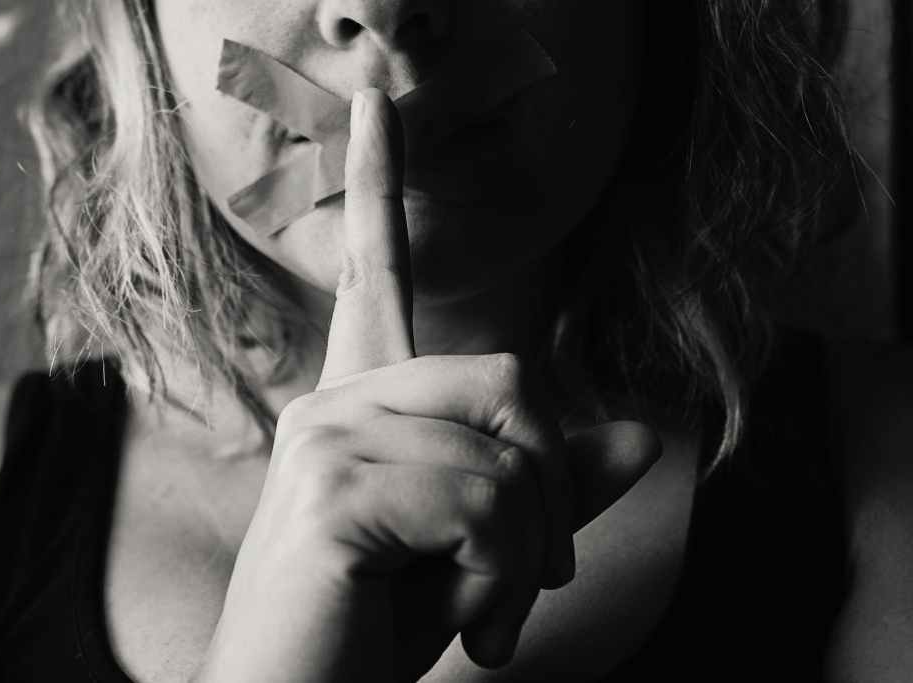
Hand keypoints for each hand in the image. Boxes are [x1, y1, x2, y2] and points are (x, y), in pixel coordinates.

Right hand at [195, 89, 661, 682]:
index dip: (376, 186)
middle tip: (524, 584)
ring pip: (509, 448)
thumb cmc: (374, 631)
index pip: (375, 275)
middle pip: (509, 376)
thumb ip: (551, 485)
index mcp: (362, 404)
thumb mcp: (481, 549)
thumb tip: (647, 434)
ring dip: (527, 553)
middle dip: (548, 489)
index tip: (375, 107)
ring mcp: (326, 436)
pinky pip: (487, 499)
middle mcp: (334, 401)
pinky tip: (463, 627)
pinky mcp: (331, 487)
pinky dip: (505, 578)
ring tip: (485, 620)